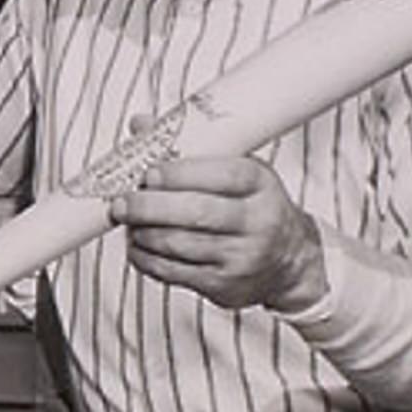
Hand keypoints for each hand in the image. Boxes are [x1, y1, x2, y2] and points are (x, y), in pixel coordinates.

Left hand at [110, 155, 326, 311]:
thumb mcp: (238, 169)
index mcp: (260, 185)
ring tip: (126, 220)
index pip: (223, 175)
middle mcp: (256, 222)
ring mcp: (240, 257)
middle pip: (197, 213)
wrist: (289, 261)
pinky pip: (175, 273)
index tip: (150, 172)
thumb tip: (141, 125)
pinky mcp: (223, 285)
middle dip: (150, 207)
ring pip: (180, 245)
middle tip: (122, 202)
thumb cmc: (254, 206)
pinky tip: (136, 245)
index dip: (181, 174)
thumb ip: (190, 148)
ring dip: (143, 232)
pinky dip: (147, 258)